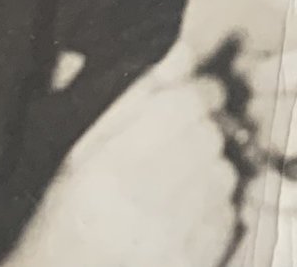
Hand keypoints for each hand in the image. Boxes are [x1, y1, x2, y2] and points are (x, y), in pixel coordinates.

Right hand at [6, 46, 242, 266]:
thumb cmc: (67, 219)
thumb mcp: (83, 154)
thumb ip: (137, 98)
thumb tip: (185, 51)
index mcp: (107, 168)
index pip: (185, 104)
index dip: (199, 92)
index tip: (195, 98)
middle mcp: (140, 203)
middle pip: (210, 137)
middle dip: (204, 132)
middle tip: (179, 148)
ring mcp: (168, 240)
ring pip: (225, 175)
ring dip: (211, 171)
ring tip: (177, 186)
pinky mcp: (191, 263)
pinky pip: (229, 218)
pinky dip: (216, 210)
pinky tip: (185, 218)